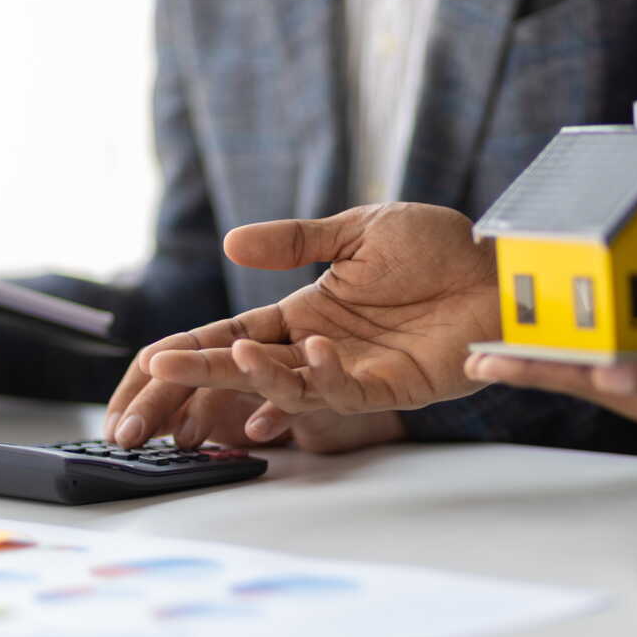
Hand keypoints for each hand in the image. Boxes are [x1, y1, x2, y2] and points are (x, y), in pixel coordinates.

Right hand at [106, 203, 497, 447]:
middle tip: (142, 404)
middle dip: (190, 389)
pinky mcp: (389, 389)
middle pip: (238, 375)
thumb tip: (231, 242)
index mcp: (301, 313)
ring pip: (285, 389)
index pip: (225, 338)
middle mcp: (316, 349)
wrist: (495, 265)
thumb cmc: (437, 248)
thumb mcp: (357, 231)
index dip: (183, 357)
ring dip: (252, 378)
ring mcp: (351, 372)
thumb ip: (296, 241)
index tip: (140, 371)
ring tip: (226, 356)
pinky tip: (311, 348)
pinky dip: (322, 374)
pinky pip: (344, 392)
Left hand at [465, 329, 636, 478]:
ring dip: (573, 352)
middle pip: (590, 379)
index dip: (535, 370)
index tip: (486, 360)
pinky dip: (622, 338)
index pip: (588, 385)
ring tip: (532, 337)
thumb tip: (612, 379)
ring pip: (618, 368)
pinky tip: (611, 328)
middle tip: (487, 350)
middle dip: (538, 363)